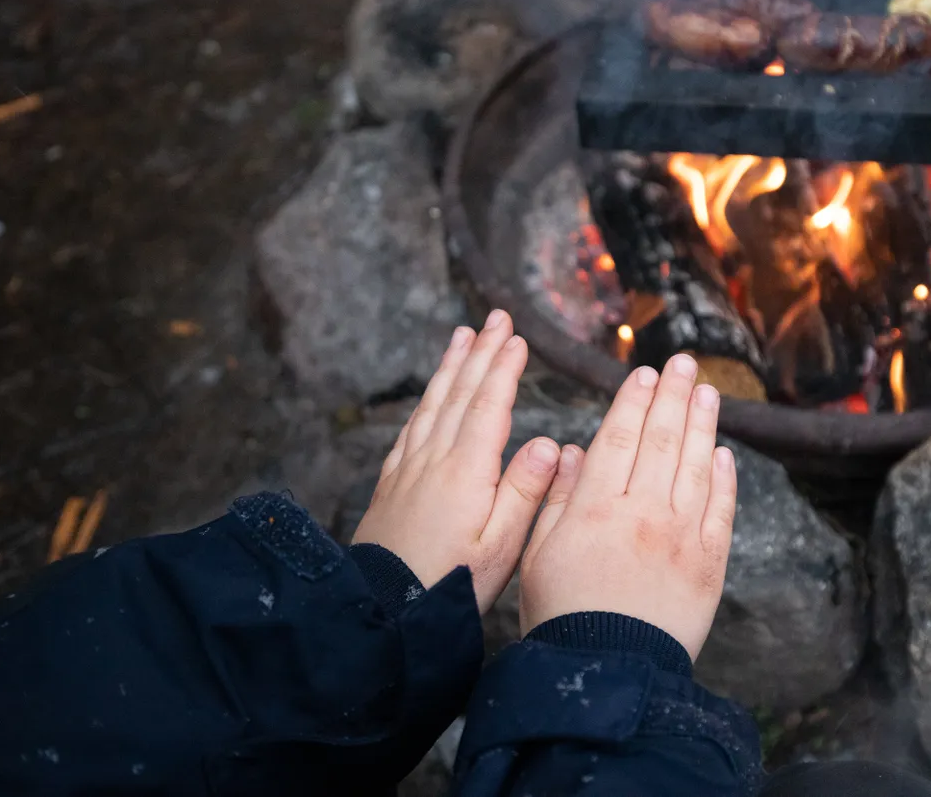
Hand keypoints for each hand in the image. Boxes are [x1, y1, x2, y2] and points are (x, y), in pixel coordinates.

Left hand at [353, 310, 558, 610]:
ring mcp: (409, 470)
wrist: (382, 612)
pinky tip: (430, 396)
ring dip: (450, 367)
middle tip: (495, 318)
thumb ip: (525, 492)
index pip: (489, 406)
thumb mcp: (502, 547)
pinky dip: (425, 401)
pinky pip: (411, 428)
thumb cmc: (449, 584)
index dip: (504, 369)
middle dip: (481, 353)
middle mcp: (434, 460)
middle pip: (460, 394)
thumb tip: (548, 443)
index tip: (517, 338)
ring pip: (433, 405)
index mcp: (467, 471)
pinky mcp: (392, 486)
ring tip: (462, 337)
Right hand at [518, 353, 737, 660]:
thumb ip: (558, 499)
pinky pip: (722, 511)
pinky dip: (725, 479)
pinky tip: (725, 454)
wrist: (607, 676)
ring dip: (703, 424)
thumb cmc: (561, 618)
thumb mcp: (538, 555)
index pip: (620, 439)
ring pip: (697, 466)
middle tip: (682, 363)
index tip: (644, 374)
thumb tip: (572, 452)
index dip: (633, 401)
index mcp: (596, 509)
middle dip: (673, 395)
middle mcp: (644, 513)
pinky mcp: (710, 564)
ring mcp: (682, 537)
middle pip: (662, 440)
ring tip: (707, 391)